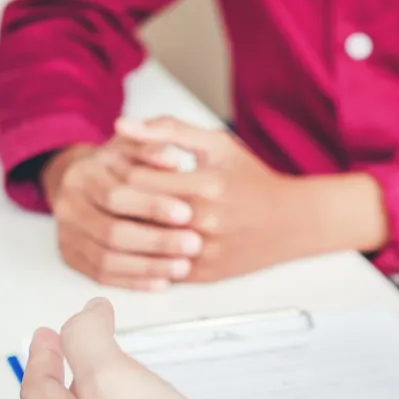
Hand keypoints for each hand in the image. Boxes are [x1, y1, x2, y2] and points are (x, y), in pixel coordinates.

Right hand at [41, 138, 202, 289]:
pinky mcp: (70, 257)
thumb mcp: (134, 147)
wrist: (85, 181)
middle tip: (193, 244)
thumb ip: (153, 149)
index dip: (153, 205)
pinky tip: (162, 281)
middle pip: (111, 231)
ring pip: (106, 259)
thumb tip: (172, 161)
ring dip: (148, 266)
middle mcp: (67, 205)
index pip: (117, 195)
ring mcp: (65, 234)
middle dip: (156, 240)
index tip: (187, 213)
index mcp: (82, 175)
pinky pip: (102, 276)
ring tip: (184, 266)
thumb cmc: (119, 164)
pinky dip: (134, 282)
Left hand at [113, 117, 387, 281]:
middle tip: (106, 191)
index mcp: (206, 185)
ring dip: (125, 228)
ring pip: (142, 243)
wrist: (291, 222)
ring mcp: (203, 252)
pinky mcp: (203, 274)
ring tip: (120, 213)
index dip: (118, 171)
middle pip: (136, 213)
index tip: (114, 167)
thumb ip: (169, 130)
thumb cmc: (252, 179)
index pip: (138, 179)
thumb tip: (122, 124)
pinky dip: (143, 253)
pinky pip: (157, 265)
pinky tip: (140, 237)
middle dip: (116, 201)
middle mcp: (205, 222)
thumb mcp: (217, 144)